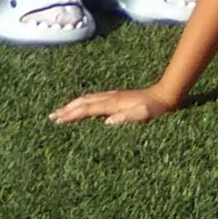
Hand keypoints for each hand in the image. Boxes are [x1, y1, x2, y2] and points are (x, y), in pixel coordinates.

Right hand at [50, 86, 171, 125]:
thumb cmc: (156, 109)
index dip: (72, 115)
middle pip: (83, 102)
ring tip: (60, 111)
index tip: (58, 120)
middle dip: (67, 109)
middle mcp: (110, 98)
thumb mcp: (144, 115)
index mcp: (113, 104)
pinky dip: (82, 103)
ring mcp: (113, 96)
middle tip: (51, 117)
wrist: (165, 95)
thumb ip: (126, 118)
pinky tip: (81, 106)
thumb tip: (107, 123)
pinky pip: (94, 99)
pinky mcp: (116, 97)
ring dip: (72, 105)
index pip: (87, 109)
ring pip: (87, 99)